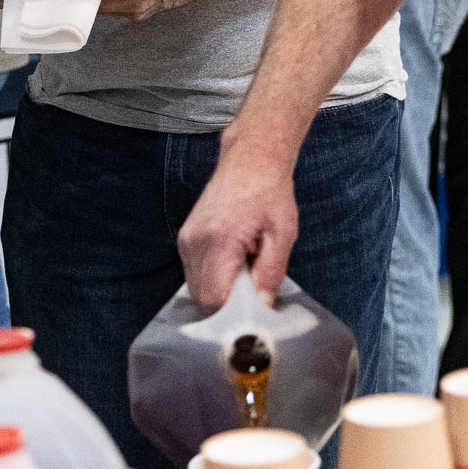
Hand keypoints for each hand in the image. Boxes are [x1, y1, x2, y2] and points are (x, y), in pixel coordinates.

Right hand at [178, 145, 299, 309]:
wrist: (250, 158)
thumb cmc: (270, 192)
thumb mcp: (282, 234)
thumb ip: (271, 274)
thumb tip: (262, 306)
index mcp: (218, 241)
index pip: (214, 299)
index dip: (234, 310)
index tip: (254, 305)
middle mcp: (194, 242)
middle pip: (202, 298)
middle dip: (228, 300)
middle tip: (252, 282)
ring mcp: (186, 239)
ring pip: (196, 287)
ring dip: (220, 287)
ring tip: (244, 264)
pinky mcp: (185, 237)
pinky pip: (195, 272)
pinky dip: (213, 274)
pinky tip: (233, 258)